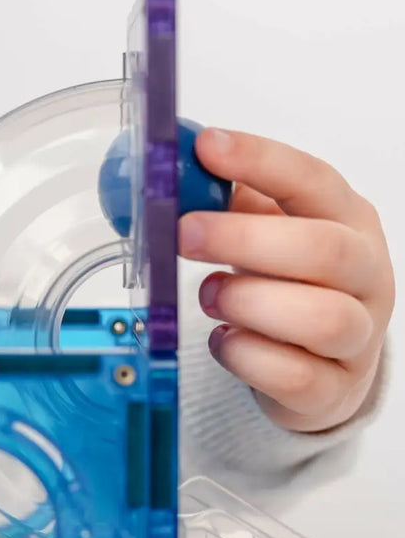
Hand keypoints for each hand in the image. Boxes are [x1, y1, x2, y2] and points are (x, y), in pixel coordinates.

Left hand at [178, 127, 394, 432]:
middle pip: (324, 250)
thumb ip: (231, 202)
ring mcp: (357, 337)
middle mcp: (366, 275)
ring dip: (248, 302)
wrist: (325, 365)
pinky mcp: (333, 390)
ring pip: (320, 318)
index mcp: (348, 221)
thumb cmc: (291, 286)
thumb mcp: (271, 233)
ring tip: (209, 295)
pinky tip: (224, 340)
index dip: (260, 161)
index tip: (207, 147)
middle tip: (184, 234)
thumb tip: (171, 171)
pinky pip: (294, 376)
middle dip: (243, 239)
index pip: (313, 180)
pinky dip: (246, 357)